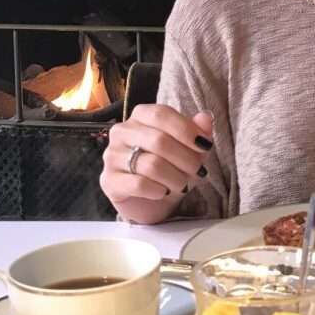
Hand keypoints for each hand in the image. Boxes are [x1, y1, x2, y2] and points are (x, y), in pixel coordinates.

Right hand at [100, 104, 213, 223]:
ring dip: (175, 178)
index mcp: (141, 115)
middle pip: (159, 140)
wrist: (152, 201)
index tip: (205, 146)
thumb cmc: (171, 167)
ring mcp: (112, 155)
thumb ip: (197, 131)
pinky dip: (158, 190)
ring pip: (151, 165)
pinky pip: (139, 184)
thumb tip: (206, 117)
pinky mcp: (109, 180)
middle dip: (186, 159)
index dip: (186, 130)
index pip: (161, 114)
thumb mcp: (190, 149)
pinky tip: (163, 192)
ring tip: (182, 185)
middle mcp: (122, 131)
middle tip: (198, 171)